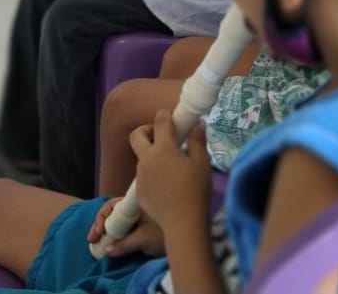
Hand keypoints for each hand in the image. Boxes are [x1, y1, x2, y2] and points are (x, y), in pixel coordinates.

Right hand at [88, 196, 165, 257]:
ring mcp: (139, 214)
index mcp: (136, 203)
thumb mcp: (144, 239)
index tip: (98, 234)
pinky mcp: (143, 224)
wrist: (189, 236)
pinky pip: (125, 226)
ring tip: (97, 242)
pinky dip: (116, 233)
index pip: (112, 206)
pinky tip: (110, 242)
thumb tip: (107, 250)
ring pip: (117, 219)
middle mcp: (136, 206)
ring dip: (107, 230)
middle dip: (100, 225)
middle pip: (112, 212)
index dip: (102, 219)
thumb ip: (125, 244)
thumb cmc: (168, 233)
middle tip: (92, 240)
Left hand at [129, 111, 211, 230]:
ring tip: (170, 166)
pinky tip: (166, 185)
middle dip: (146, 130)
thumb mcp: (202, 164)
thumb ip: (197, 141)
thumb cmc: (196, 191)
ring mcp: (140, 176)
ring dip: (151, 155)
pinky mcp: (139, 191)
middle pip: (136, 135)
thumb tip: (198, 123)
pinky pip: (143, 176)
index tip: (171, 117)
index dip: (165, 115)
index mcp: (163, 149)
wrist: (183, 222)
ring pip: (141, 157)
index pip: (160, 122)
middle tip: (161, 138)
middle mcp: (147, 159)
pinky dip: (151, 174)